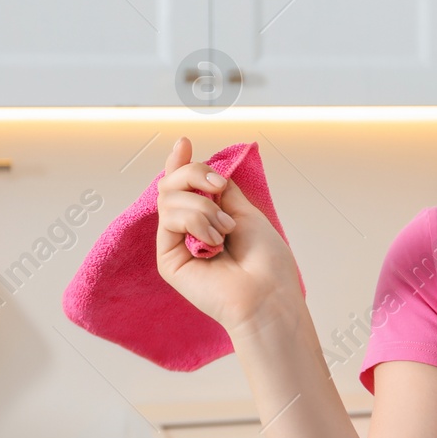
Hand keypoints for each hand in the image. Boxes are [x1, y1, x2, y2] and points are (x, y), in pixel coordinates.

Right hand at [155, 136, 302, 331]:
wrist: (268, 294)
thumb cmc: (266, 261)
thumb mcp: (245, 211)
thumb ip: (220, 190)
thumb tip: (205, 170)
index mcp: (209, 219)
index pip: (185, 186)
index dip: (181, 163)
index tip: (184, 143)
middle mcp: (189, 231)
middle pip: (171, 185)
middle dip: (194, 174)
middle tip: (219, 187)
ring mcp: (177, 244)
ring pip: (168, 198)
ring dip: (202, 207)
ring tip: (225, 230)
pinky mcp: (168, 259)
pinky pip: (170, 219)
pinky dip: (196, 221)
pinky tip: (214, 241)